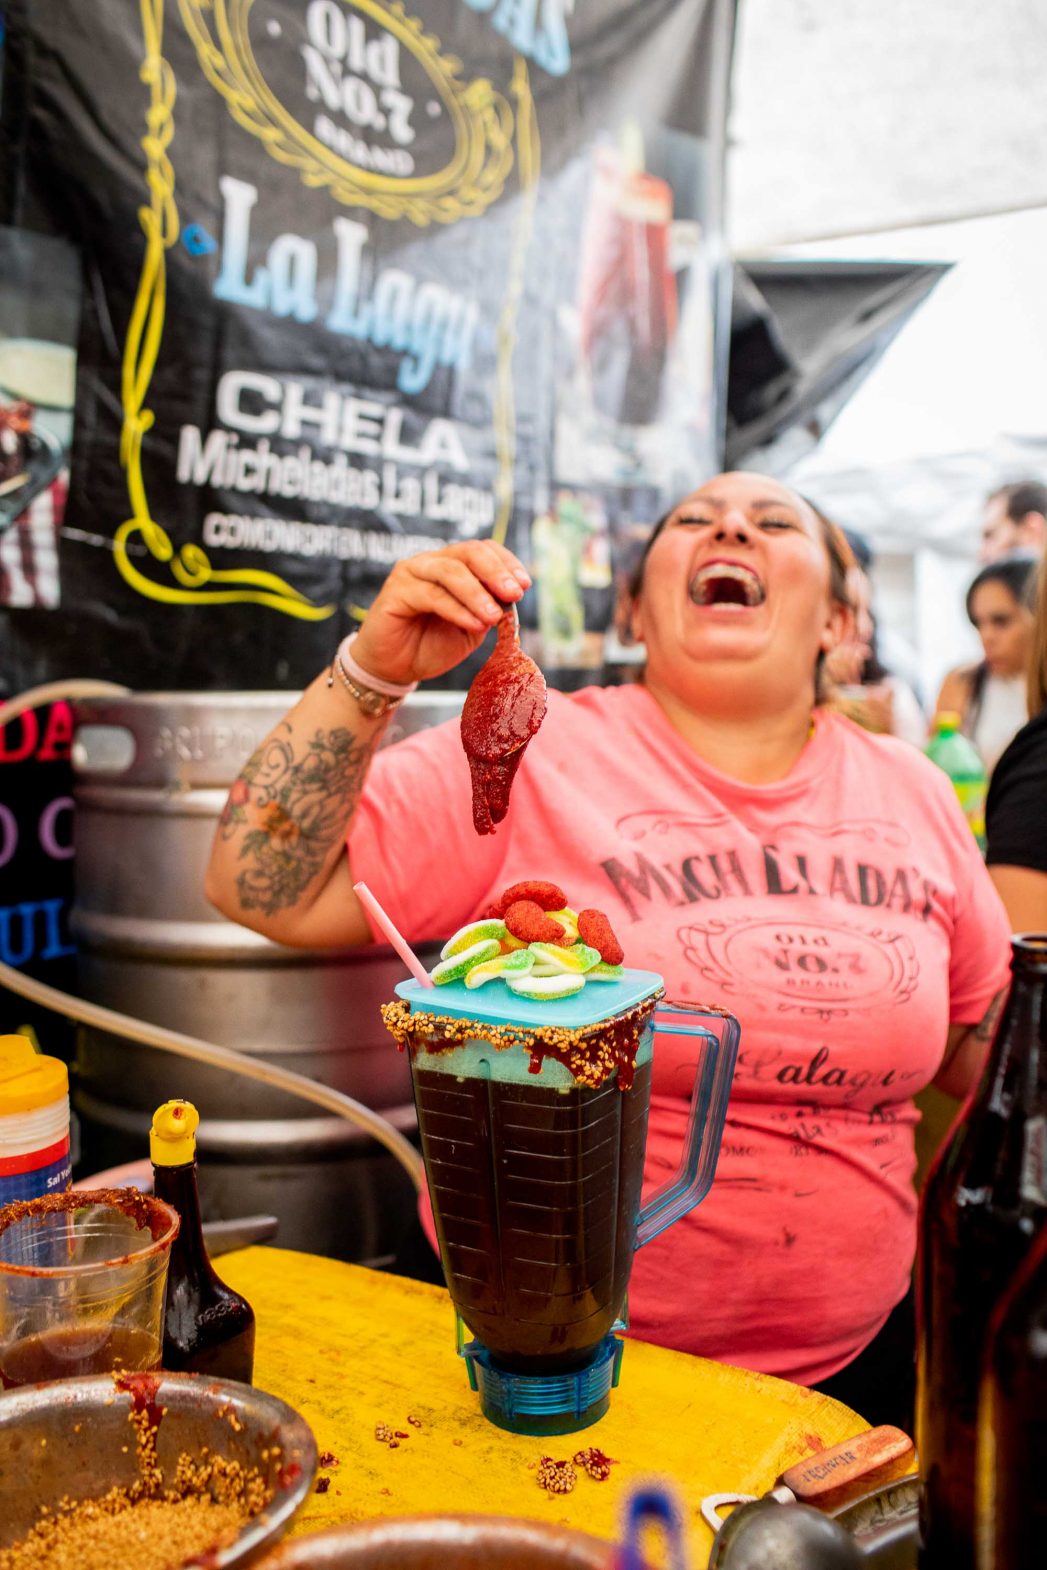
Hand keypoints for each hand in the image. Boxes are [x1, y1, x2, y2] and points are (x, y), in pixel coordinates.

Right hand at [350, 541, 531, 685]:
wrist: (395, 669)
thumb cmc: (430, 645)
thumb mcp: (471, 628)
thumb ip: (489, 610)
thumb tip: (512, 597)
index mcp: (451, 565)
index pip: (482, 550)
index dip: (506, 562)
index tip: (525, 584)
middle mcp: (430, 563)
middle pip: (468, 552)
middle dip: (496, 572)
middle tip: (514, 593)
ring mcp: (411, 573)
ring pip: (450, 571)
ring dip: (477, 593)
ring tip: (493, 616)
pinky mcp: (395, 592)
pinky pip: (432, 595)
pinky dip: (458, 609)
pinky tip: (474, 623)